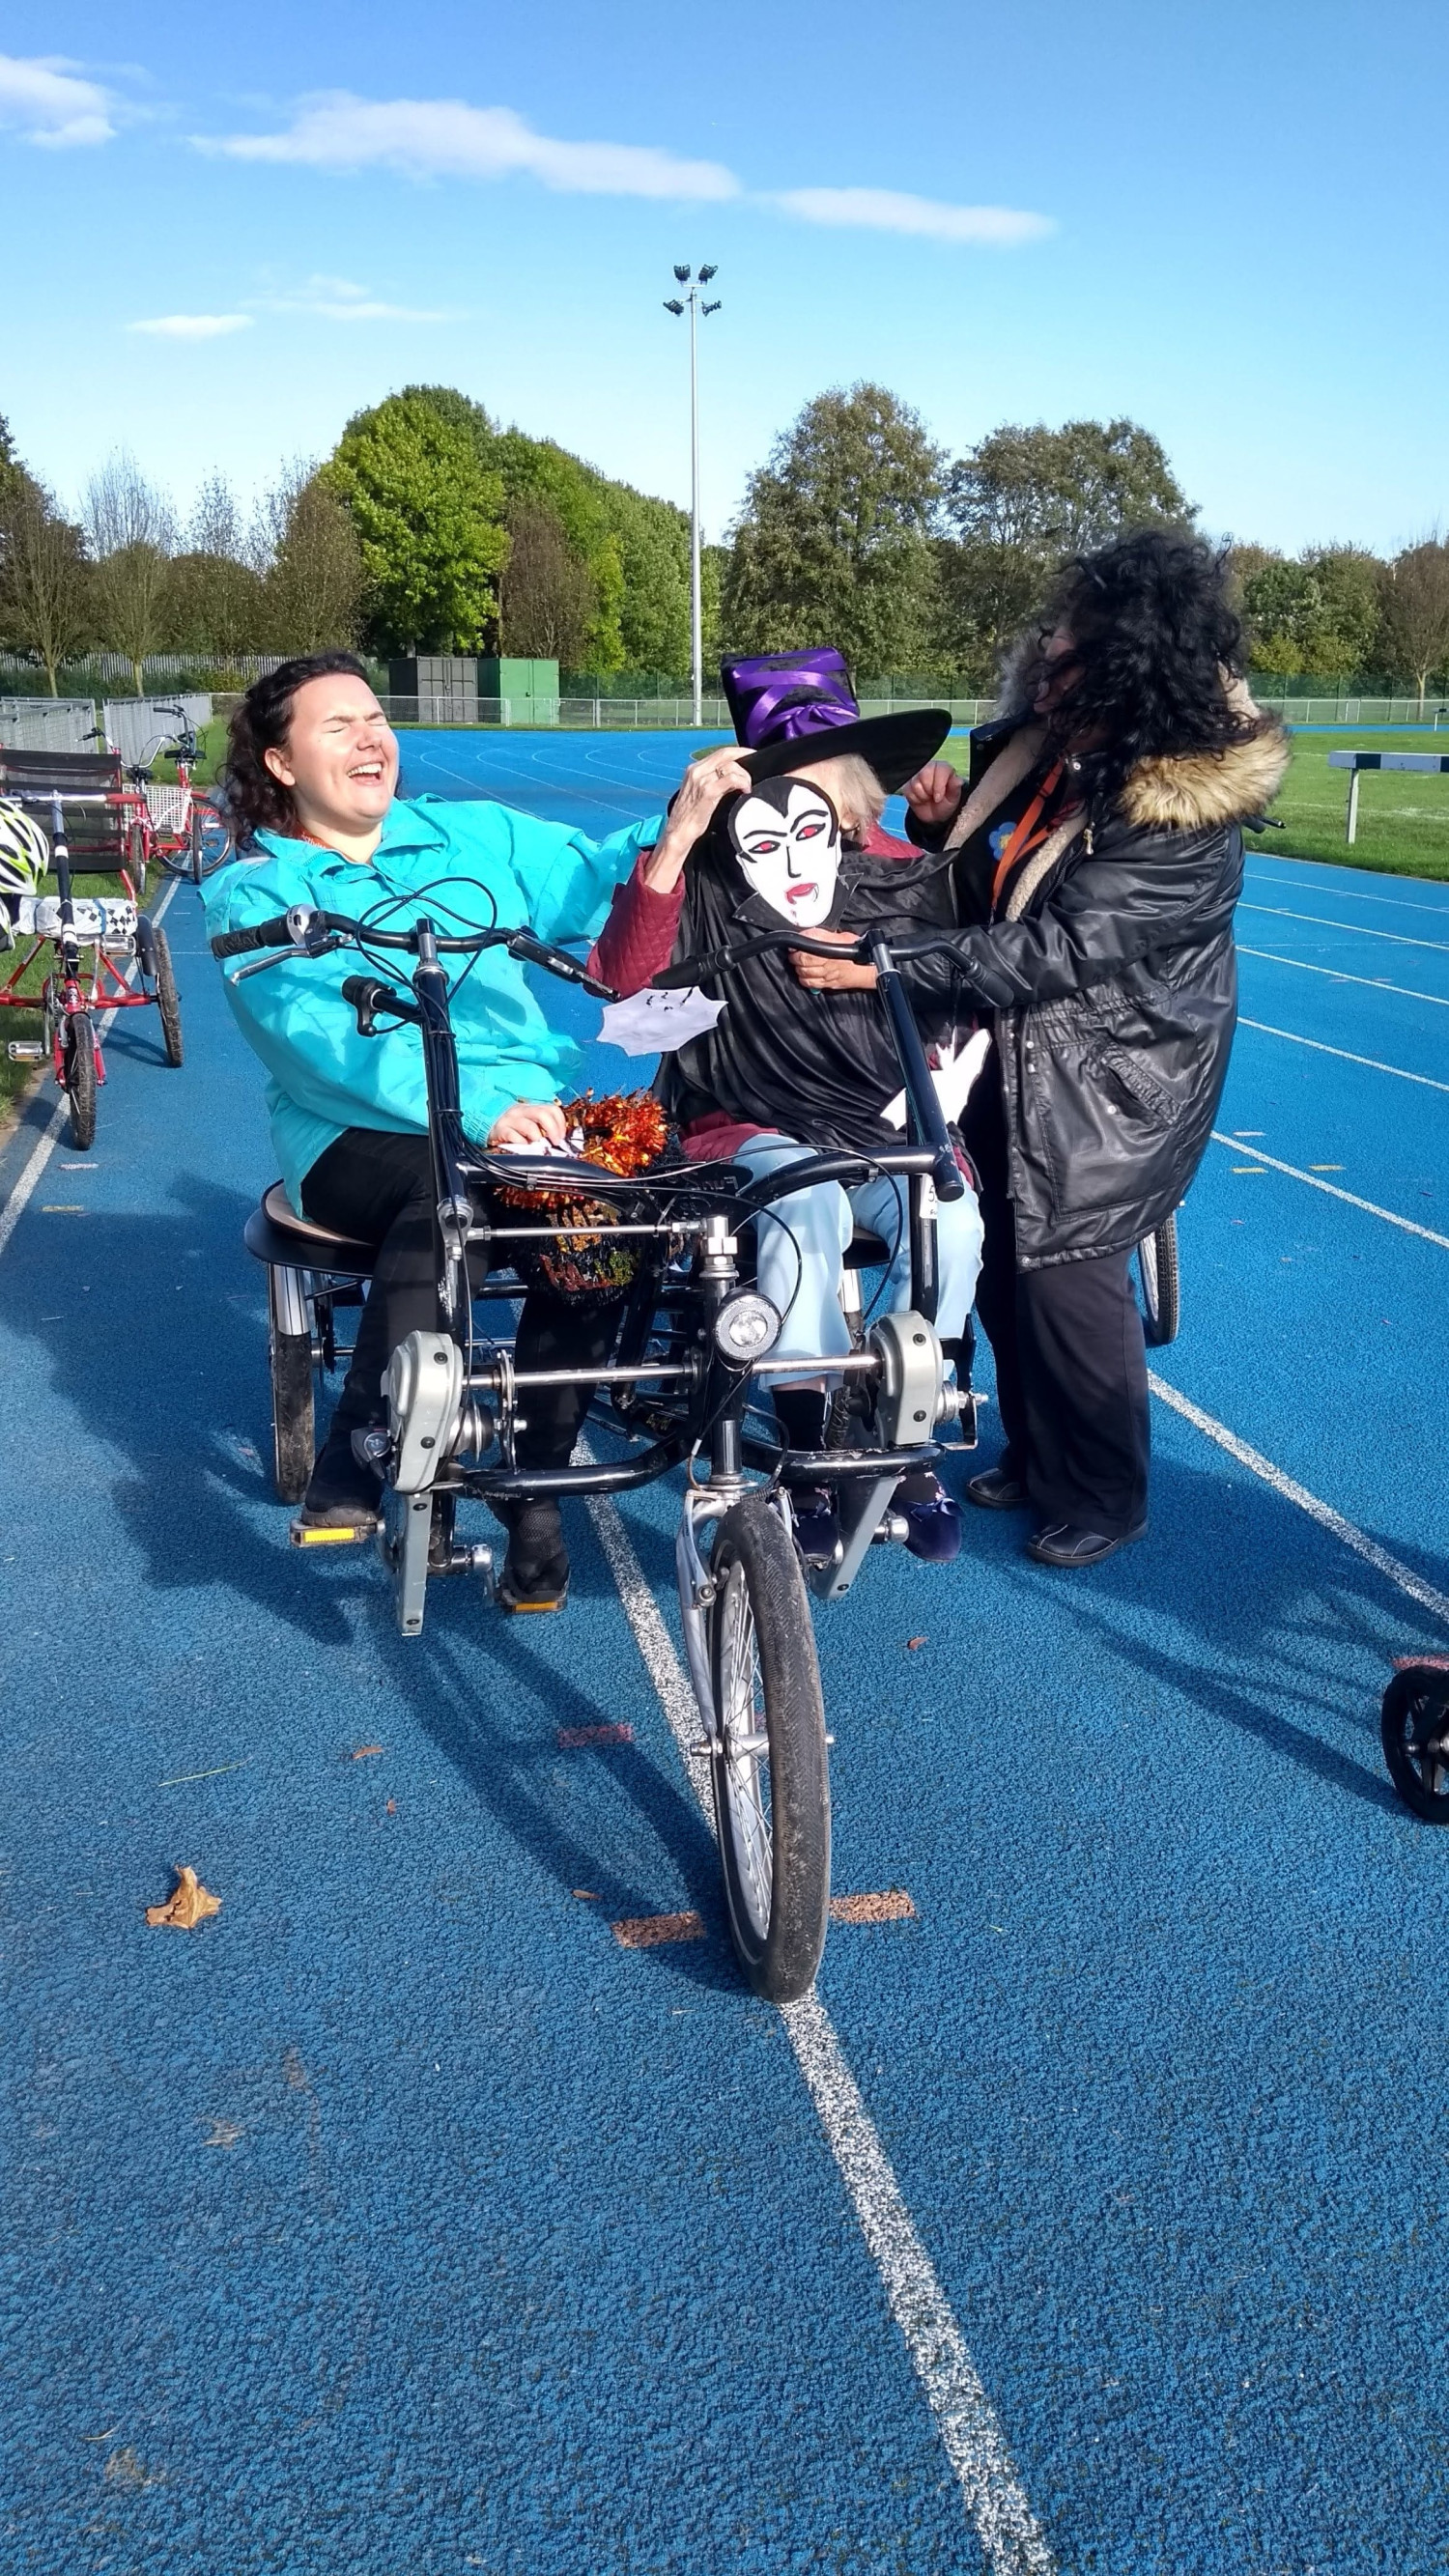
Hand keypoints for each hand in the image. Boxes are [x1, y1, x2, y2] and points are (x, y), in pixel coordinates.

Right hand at [487, 1099, 567, 1149]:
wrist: (487, 1122)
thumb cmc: (511, 1124)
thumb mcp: (527, 1120)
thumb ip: (541, 1125)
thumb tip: (558, 1137)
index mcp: (531, 1108)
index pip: (551, 1109)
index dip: (560, 1122)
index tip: (562, 1135)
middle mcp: (522, 1111)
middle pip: (543, 1115)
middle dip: (553, 1129)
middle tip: (556, 1142)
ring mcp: (511, 1120)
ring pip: (529, 1126)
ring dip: (538, 1139)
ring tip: (540, 1147)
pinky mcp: (501, 1130)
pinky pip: (514, 1137)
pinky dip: (522, 1144)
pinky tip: (525, 1148)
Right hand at [643, 742, 753, 889]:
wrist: (678, 832)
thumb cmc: (691, 817)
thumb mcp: (701, 793)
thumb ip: (715, 782)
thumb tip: (735, 778)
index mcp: (694, 769)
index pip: (720, 753)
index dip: (738, 751)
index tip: (751, 755)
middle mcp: (696, 771)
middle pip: (726, 754)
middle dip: (745, 755)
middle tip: (758, 762)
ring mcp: (701, 780)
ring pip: (730, 766)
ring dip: (744, 775)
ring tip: (747, 786)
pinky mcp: (707, 792)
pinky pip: (731, 779)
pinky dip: (742, 782)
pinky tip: (745, 791)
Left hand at [790, 928, 876, 992]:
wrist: (865, 967)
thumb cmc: (854, 951)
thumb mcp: (841, 936)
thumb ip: (823, 935)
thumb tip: (807, 934)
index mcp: (829, 949)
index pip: (806, 950)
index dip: (796, 949)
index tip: (793, 947)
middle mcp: (826, 963)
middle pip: (803, 961)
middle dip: (795, 958)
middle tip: (794, 955)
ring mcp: (826, 975)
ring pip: (804, 973)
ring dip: (799, 969)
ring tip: (799, 964)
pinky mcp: (827, 984)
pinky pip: (810, 983)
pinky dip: (804, 980)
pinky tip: (805, 975)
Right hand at [902, 759, 963, 825]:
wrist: (934, 816)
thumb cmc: (946, 803)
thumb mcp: (953, 798)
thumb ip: (955, 788)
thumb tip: (958, 781)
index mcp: (943, 768)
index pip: (940, 769)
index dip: (938, 785)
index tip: (939, 798)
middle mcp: (929, 768)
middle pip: (924, 774)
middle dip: (929, 790)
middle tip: (934, 797)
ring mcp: (916, 775)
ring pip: (915, 784)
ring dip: (922, 796)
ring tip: (928, 798)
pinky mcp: (907, 783)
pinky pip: (907, 791)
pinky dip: (914, 799)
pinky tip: (920, 799)